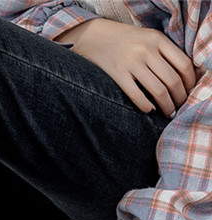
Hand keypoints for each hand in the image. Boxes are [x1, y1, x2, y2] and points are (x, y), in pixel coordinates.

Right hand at [55, 18, 196, 116]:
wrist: (97, 38)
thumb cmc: (127, 42)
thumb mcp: (149, 39)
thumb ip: (165, 53)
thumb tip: (181, 79)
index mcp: (158, 40)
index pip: (183, 64)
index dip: (189, 82)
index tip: (188, 92)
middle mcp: (147, 50)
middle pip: (172, 80)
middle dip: (179, 98)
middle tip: (178, 107)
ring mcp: (132, 63)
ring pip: (158, 90)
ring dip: (166, 105)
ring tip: (167, 112)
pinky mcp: (118, 75)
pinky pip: (137, 95)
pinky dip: (146, 106)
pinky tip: (149, 110)